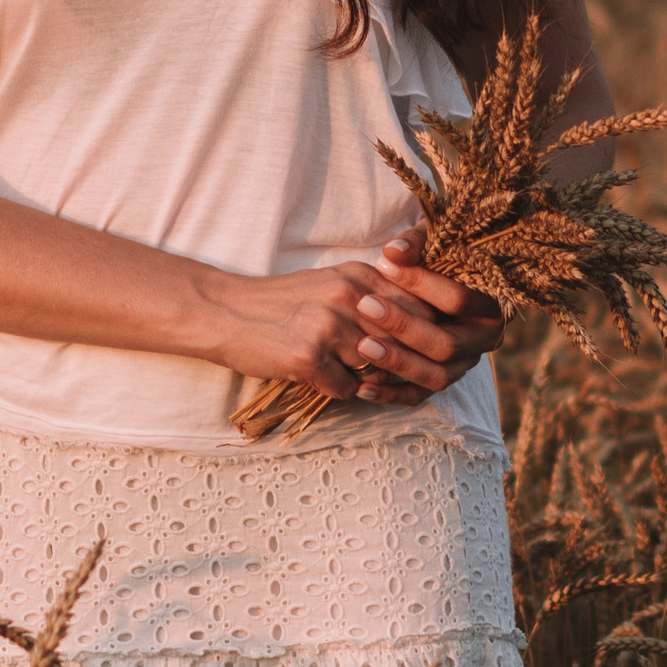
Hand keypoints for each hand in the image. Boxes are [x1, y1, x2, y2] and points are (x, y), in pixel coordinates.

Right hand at [189, 228, 502, 408]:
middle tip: (420, 378)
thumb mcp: (333, 284)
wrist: (224, 311)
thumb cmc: (283, 302)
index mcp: (360, 275)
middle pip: (407, 338)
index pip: (420, 304)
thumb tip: (425, 324)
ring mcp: (328, 326)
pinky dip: (340, 391)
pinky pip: (345, 388)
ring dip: (377, 381)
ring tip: (369, 383)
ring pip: (379, 367)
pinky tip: (324, 382)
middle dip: (416, 362)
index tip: (442, 350)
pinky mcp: (307, 356)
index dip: (434, 331)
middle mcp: (348, 296)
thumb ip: (376, 297)